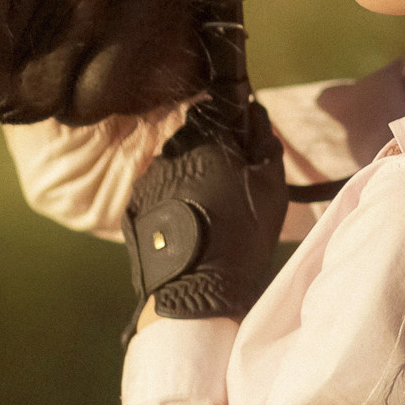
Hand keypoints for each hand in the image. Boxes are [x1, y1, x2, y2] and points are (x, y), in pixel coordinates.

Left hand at [124, 100, 290, 322]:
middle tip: (225, 189)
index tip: (239, 153)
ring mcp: (147, 179)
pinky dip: (169, 201)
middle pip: (192, 143)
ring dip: (187, 179)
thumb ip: (266, 144)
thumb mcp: (270, 189)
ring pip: (173, 168)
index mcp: (207, 143)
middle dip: (207, 157)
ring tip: (204, 213)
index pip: (215, 117)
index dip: (230, 135)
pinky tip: (185, 224)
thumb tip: (258, 115)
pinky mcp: (133, 204)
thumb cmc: (241, 238)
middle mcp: (171, 153)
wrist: (197, 289)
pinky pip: (155, 192)